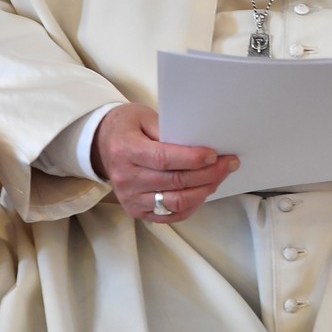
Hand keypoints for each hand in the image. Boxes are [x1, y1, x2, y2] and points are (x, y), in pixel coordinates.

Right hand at [91, 102, 239, 221]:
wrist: (102, 145)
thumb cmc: (128, 127)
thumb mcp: (144, 117)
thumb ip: (169, 129)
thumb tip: (201, 141)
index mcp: (126, 150)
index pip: (164, 159)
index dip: (192, 159)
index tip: (214, 155)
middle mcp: (125, 178)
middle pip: (174, 182)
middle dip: (207, 174)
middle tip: (228, 163)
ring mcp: (130, 198)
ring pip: (176, 202)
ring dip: (204, 190)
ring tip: (220, 177)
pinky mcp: (136, 211)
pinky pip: (170, 215)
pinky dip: (192, 205)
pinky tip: (204, 191)